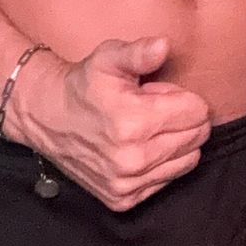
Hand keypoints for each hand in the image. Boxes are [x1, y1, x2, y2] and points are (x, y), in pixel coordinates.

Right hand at [6, 36, 211, 210]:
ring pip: (188, 160)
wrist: (48, 119)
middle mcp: (132, 159)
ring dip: (175, 142)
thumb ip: (139, 52)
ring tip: (145, 130)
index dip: (183, 97)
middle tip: (151, 110)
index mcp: (133, 122)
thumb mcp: (109, 58)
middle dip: (181, 119)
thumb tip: (163, 45)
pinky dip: (162, 164)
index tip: (158, 94)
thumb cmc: (84, 86)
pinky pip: (168, 180)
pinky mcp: (122, 199)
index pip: (198, 112)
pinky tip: (139, 149)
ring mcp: (126, 183)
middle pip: (196, 137)